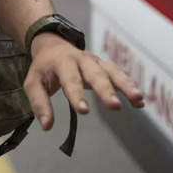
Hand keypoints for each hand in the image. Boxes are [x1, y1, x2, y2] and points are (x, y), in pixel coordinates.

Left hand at [24, 33, 144, 130]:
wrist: (52, 45)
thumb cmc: (43, 68)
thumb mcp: (33, 83)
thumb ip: (39, 103)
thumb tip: (47, 126)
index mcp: (62, 62)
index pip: (70, 79)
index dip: (76, 95)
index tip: (84, 111)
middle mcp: (82, 60)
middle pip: (95, 74)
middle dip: (106, 90)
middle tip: (115, 106)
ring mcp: (96, 62)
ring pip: (113, 72)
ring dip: (125, 85)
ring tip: (138, 99)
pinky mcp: (105, 66)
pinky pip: (119, 75)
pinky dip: (130, 86)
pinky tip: (140, 102)